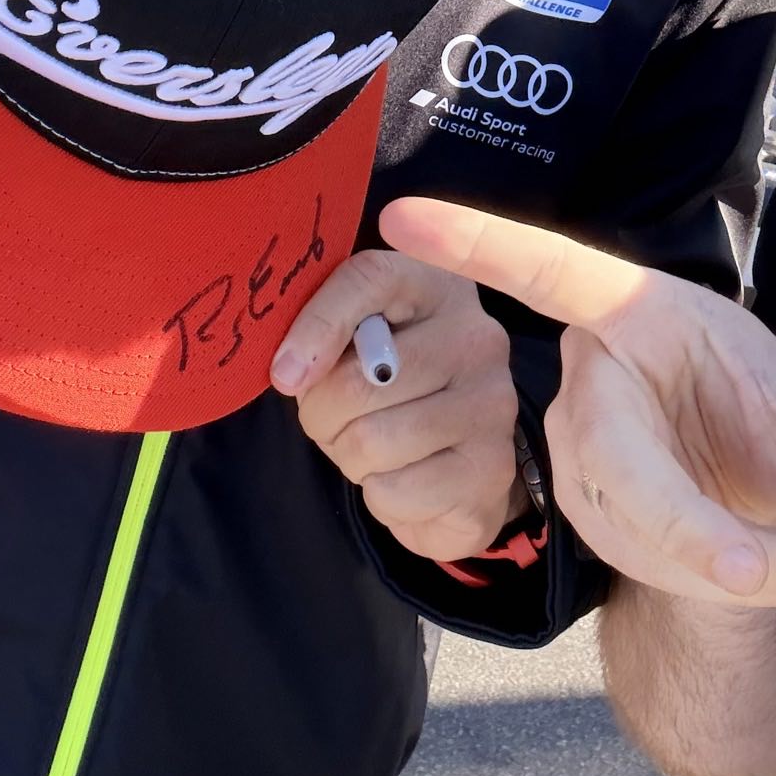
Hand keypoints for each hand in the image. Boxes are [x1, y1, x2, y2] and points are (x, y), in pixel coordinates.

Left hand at [272, 249, 524, 564]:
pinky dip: (380, 495)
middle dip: (321, 415)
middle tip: (332, 420)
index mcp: (437, 286)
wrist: (464, 467)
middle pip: (358, 381)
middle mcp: (477, 336)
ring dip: (349, 457)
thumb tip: (290, 370)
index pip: (371, 279)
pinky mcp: (491, 467)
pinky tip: (404, 477)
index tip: (283, 374)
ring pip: (370, 441)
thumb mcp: (361, 345)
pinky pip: (393, 491)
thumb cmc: (395, 393)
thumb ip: (327, 335)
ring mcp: (492, 402)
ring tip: (374, 447)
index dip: (318, 324)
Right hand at [380, 197, 775, 608]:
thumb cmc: (756, 413)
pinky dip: (708, 575)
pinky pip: (640, 553)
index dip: (476, 241)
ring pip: (630, 520)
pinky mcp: (588, 514)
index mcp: (631, 314)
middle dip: (685, 522)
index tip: (400, 213)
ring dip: (714, 559)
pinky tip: (765, 572)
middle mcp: (592, 382)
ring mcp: (582, 454)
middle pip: (613, 455)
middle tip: (762, 572)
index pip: (547, 269)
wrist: (743, 483)